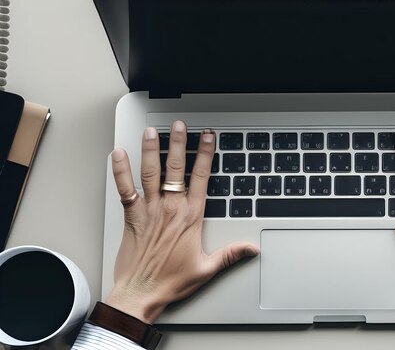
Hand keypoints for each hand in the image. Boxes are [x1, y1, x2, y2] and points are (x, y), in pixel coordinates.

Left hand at [106, 121, 258, 322]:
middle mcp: (170, 209)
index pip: (201, 178)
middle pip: (176, 169)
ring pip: (150, 173)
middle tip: (181, 124)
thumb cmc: (171, 281)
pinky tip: (118, 155)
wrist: (141, 293)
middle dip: (179, 143)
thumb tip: (252, 248)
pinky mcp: (131, 217)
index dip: (205, 154)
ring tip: (152, 131)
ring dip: (151, 150)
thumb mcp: (207, 268)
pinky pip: (125, 189)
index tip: (207, 137)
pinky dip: (120, 171)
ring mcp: (149, 210)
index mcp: (191, 217)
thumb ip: (231, 254)